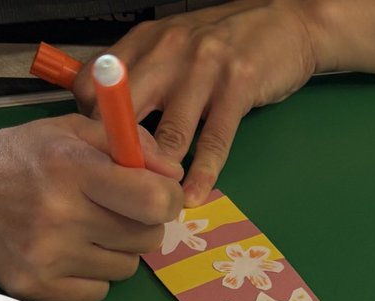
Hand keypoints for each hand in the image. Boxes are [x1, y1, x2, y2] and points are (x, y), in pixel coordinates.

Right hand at [0, 113, 183, 300]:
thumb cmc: (19, 156)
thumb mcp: (71, 130)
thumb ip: (130, 146)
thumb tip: (175, 178)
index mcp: (73, 167)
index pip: (154, 201)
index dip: (167, 200)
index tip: (158, 197)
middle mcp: (61, 214)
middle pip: (146, 239)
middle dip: (142, 225)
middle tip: (117, 214)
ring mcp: (47, 256)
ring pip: (125, 269)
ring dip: (115, 252)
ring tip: (85, 232)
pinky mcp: (36, 288)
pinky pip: (97, 294)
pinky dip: (91, 277)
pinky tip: (68, 255)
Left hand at [74, 0, 319, 206]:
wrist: (285, 23)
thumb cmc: (223, 45)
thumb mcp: (171, 47)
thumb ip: (140, 77)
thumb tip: (107, 125)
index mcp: (143, 43)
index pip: (93, 87)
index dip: (89, 130)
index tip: (98, 160)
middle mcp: (167, 51)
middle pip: (123, 114)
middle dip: (120, 161)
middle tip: (121, 194)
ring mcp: (203, 67)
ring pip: (170, 134)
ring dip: (162, 176)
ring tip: (158, 204)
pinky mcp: (238, 85)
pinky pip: (214, 140)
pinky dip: (202, 175)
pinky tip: (194, 196)